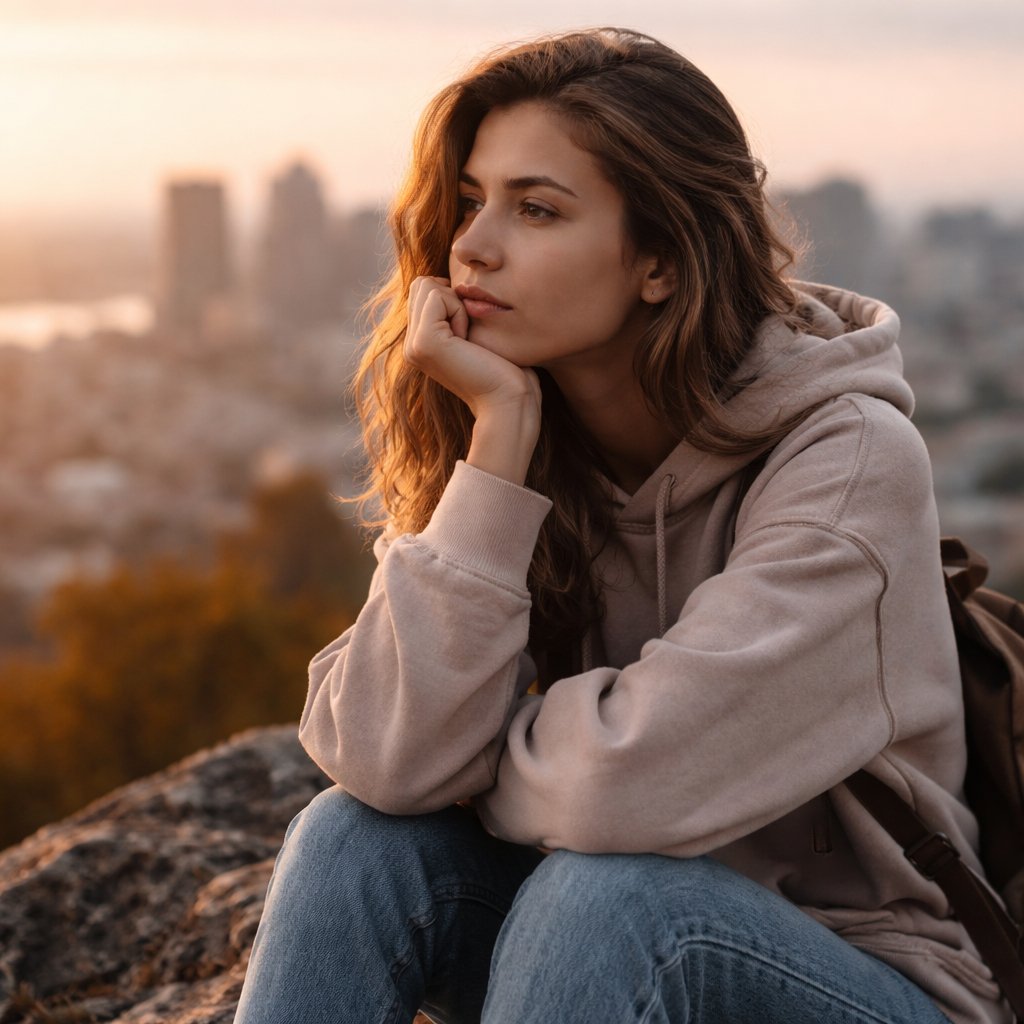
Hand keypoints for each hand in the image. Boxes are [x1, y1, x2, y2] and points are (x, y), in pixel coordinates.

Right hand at [405, 277, 540, 483]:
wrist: (508, 401)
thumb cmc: (504, 370)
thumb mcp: (474, 334)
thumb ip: (455, 311)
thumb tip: (452, 283)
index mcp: (420, 344)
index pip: (424, 291)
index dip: (454, 299)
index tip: (470, 334)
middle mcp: (411, 346)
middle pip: (422, 285)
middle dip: (453, 298)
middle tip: (469, 334)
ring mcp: (413, 345)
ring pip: (427, 286)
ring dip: (457, 304)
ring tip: (468, 339)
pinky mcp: (424, 342)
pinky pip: (437, 296)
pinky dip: (459, 311)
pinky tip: (467, 341)